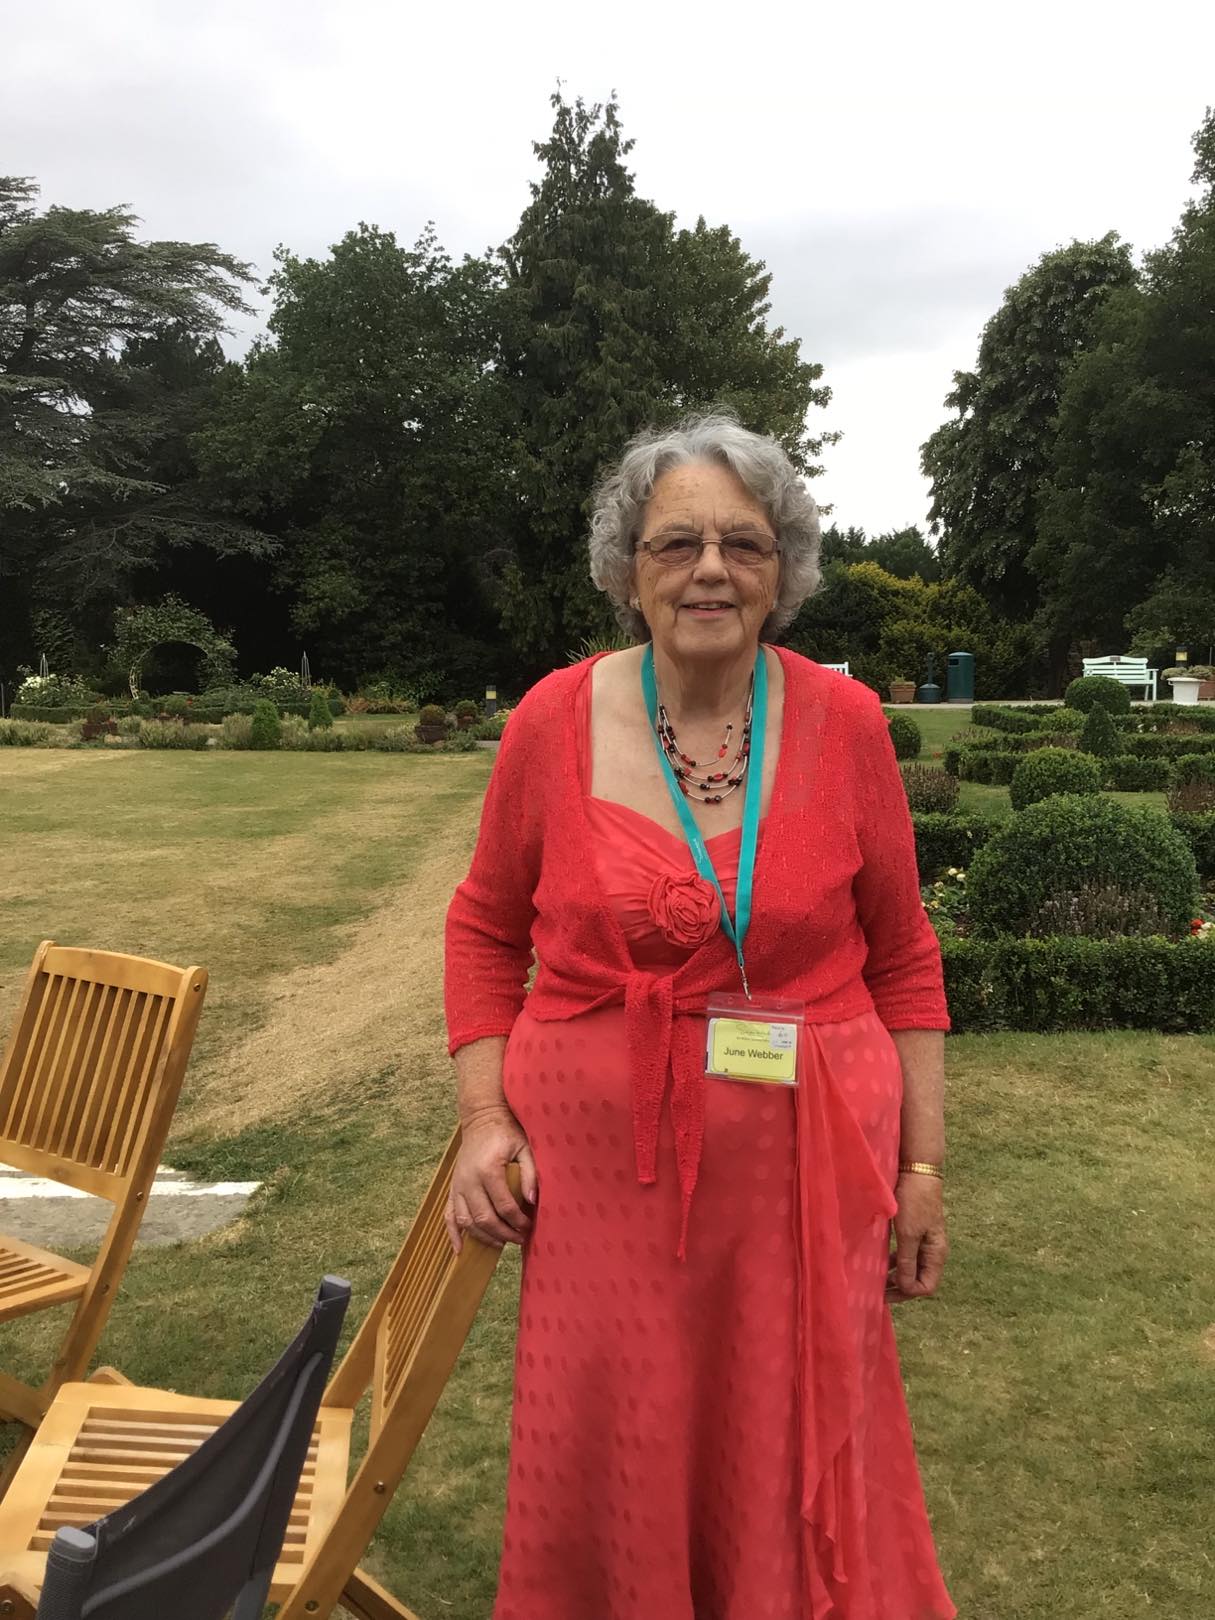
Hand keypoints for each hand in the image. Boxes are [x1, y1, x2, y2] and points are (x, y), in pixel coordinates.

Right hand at [445, 1108, 537, 1254]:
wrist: (482, 1118)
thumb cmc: (506, 1132)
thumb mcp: (525, 1148)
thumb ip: (530, 1174)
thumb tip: (532, 1201)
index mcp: (489, 1170)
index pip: (504, 1205)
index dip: (518, 1221)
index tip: (529, 1226)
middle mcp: (469, 1180)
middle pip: (485, 1218)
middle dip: (504, 1233)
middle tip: (519, 1238)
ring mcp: (458, 1185)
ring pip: (467, 1221)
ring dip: (484, 1237)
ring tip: (502, 1242)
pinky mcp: (453, 1188)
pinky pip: (448, 1215)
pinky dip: (453, 1234)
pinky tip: (460, 1250)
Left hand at [886, 1172, 947, 1301]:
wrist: (918, 1170)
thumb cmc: (914, 1201)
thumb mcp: (908, 1233)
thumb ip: (907, 1261)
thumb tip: (906, 1288)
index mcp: (936, 1254)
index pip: (926, 1287)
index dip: (907, 1292)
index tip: (885, 1291)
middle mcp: (933, 1251)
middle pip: (918, 1280)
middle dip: (899, 1287)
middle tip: (876, 1292)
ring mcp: (925, 1241)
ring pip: (911, 1267)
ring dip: (894, 1275)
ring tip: (875, 1279)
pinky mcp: (915, 1230)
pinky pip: (906, 1253)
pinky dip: (893, 1260)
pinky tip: (879, 1260)